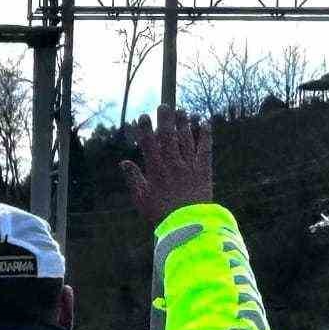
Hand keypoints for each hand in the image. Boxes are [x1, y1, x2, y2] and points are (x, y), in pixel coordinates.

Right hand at [120, 105, 212, 224]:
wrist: (187, 223)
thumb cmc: (160, 213)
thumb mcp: (141, 198)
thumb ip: (133, 178)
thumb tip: (124, 162)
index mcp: (156, 170)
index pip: (149, 144)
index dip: (145, 129)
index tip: (143, 117)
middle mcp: (173, 164)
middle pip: (169, 137)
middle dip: (166, 120)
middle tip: (164, 105)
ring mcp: (189, 165)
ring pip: (186, 139)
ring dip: (184, 124)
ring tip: (181, 111)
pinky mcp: (203, 170)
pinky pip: (204, 149)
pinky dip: (205, 135)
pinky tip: (204, 123)